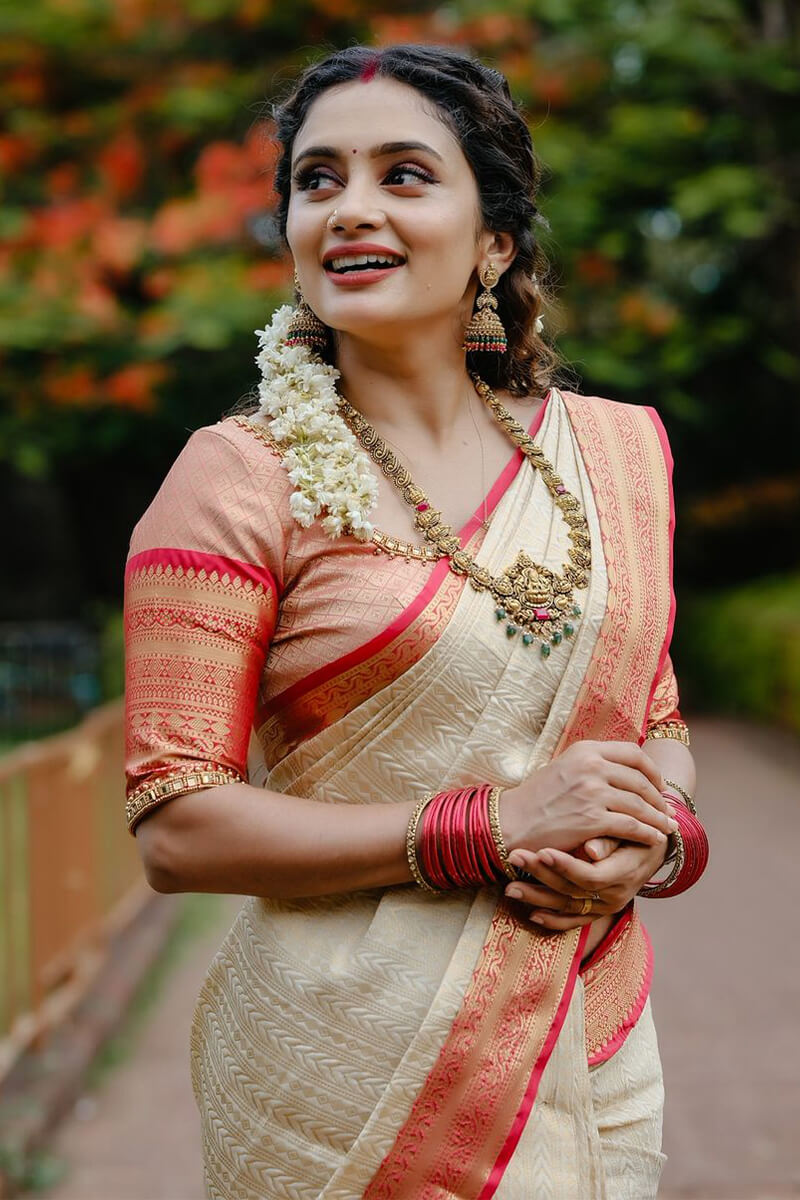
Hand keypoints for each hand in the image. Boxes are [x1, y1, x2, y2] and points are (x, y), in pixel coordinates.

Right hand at [500, 740, 675, 856]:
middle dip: (659, 797)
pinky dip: (648, 833)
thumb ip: (589, 764)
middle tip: (668, 810)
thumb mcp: (562, 767)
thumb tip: (618, 768)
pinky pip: (632, 825)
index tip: (658, 785)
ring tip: (668, 826)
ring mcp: (593, 792)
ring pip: (640, 803)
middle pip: (640, 779)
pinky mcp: (593, 819)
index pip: (632, 753)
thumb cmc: (535, 799)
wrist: (511, 822)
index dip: (652, 770)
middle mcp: (591, 766)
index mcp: (585, 750)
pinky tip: (655, 839)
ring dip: (659, 817)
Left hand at [504, 840, 668, 929]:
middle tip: (515, 857)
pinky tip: (532, 915)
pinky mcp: (598, 911)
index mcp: (624, 873)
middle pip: (573, 891)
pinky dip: (554, 920)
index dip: (566, 866)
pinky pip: (575, 921)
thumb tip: (591, 851)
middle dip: (541, 875)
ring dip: (537, 898)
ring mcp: (606, 906)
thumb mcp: (633, 830)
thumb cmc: (641, 830)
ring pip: (568, 907)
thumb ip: (611, 839)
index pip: (591, 876)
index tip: (542, 851)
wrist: (654, 847)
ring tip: (510, 888)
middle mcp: (615, 895)